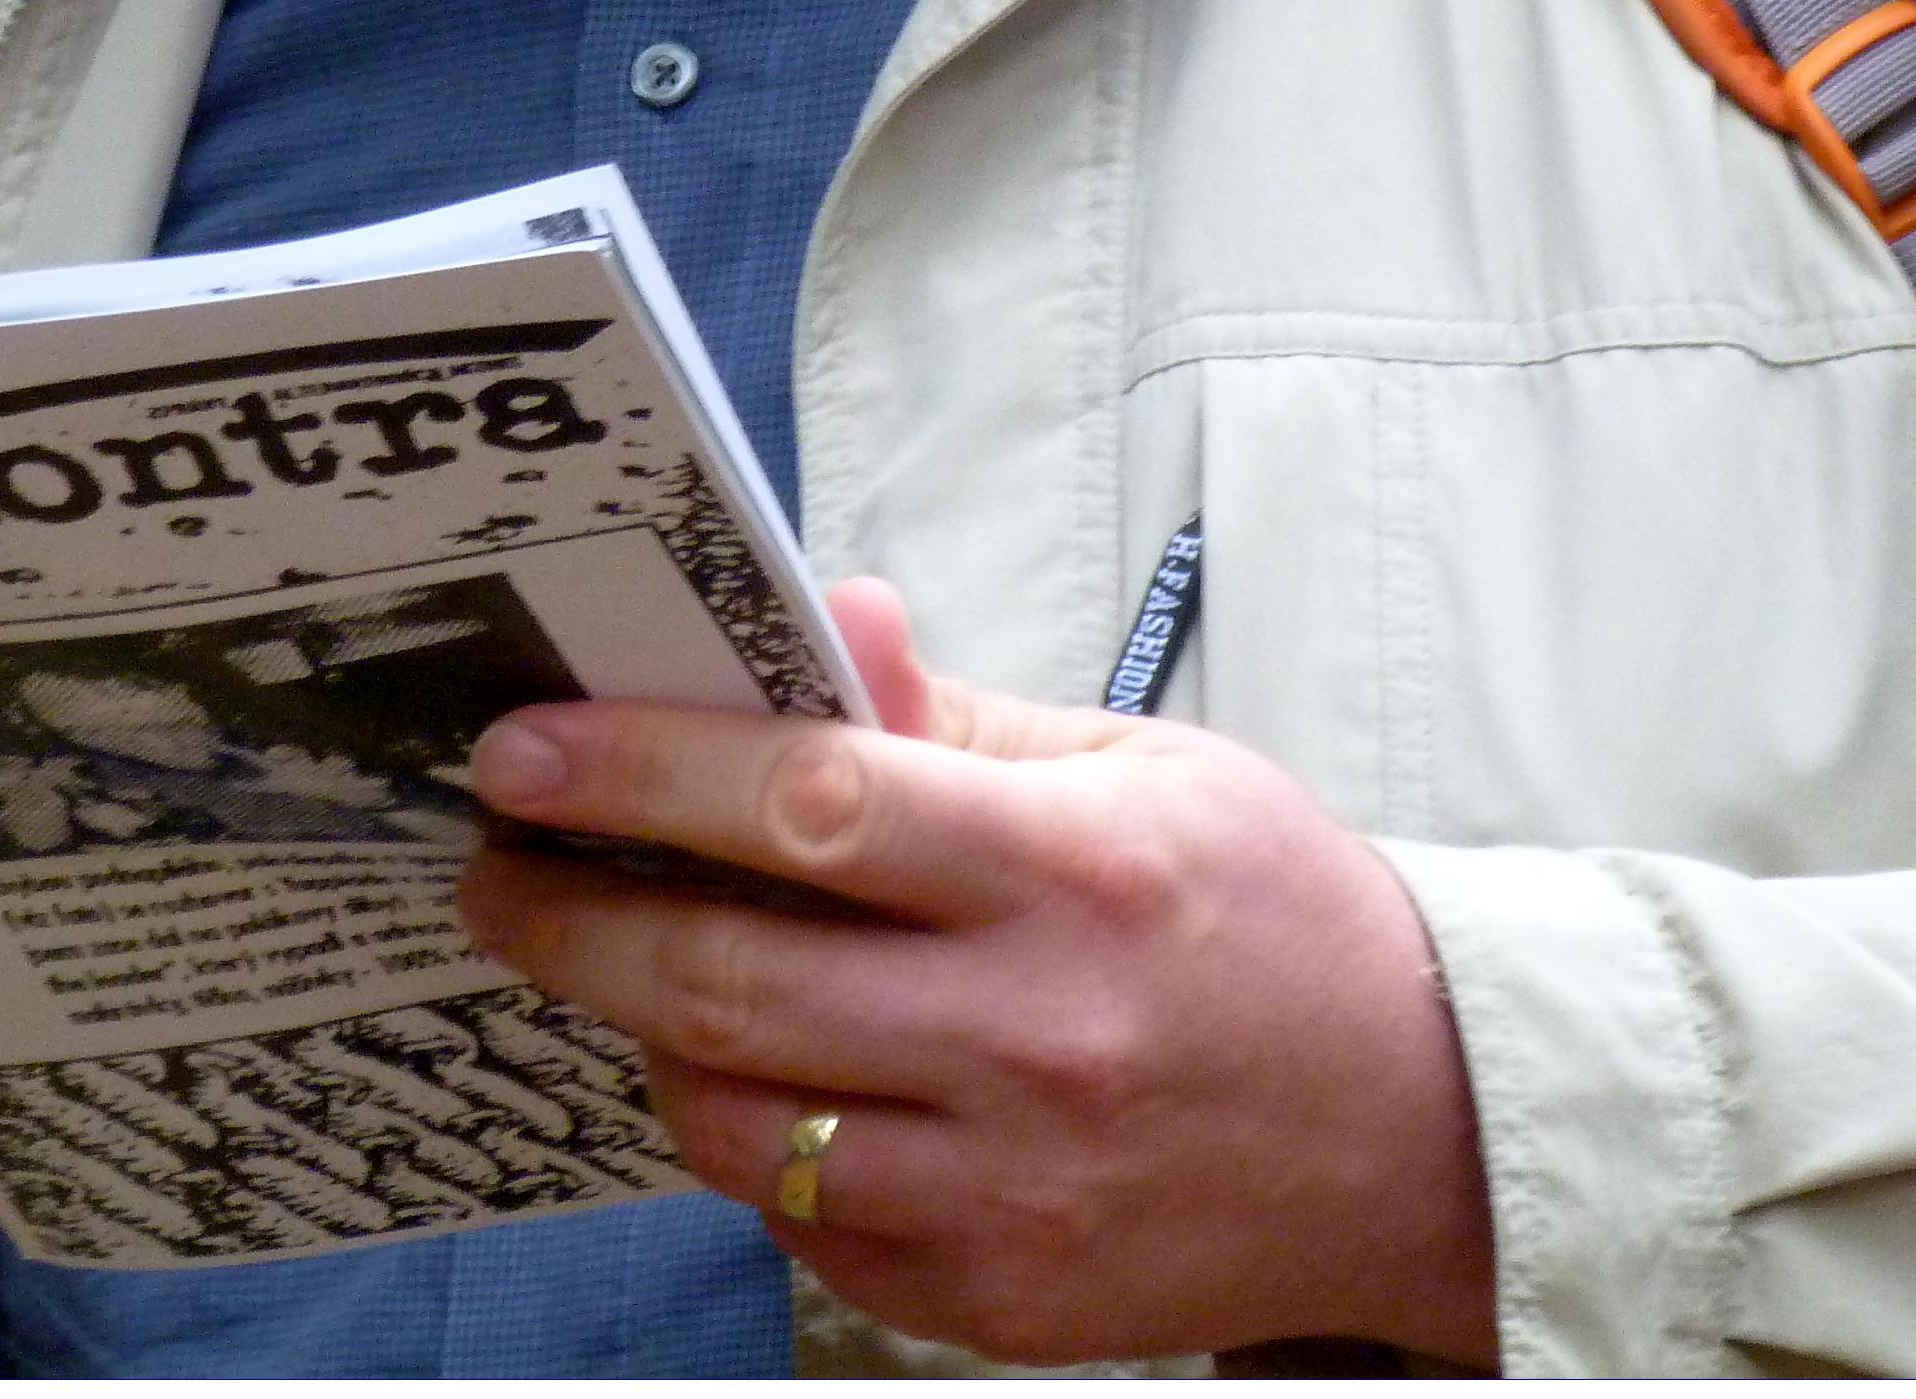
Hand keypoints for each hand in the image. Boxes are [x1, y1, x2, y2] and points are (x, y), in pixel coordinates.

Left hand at [453, 579, 1500, 1368]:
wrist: (1417, 1128)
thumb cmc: (1267, 915)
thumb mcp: (1140, 769)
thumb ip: (955, 716)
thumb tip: (828, 620)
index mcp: (1074, 875)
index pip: (810, 805)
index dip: (640, 774)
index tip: (524, 751)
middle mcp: (1035, 1040)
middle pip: (732, 982)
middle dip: (573, 918)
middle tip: (498, 868)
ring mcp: (1011, 1189)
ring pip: (738, 1120)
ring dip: (646, 1035)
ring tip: (627, 964)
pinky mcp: (997, 1295)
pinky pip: (803, 1221)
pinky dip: (748, 1141)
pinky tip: (754, 1073)